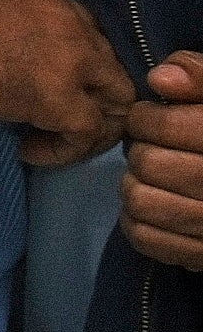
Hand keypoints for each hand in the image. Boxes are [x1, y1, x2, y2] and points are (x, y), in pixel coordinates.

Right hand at [0, 0, 133, 166]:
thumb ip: (22, 31)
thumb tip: (20, 62)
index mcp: (56, 3)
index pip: (97, 39)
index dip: (82, 73)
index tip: (53, 91)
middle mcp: (77, 27)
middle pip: (115, 73)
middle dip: (93, 104)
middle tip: (56, 124)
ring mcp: (75, 61)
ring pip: (116, 104)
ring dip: (85, 131)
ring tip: (44, 142)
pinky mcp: (61, 98)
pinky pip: (87, 132)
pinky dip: (64, 150)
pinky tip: (29, 151)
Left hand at [124, 51, 202, 270]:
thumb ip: (201, 76)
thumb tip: (161, 79)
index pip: (167, 125)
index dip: (146, 117)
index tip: (150, 117)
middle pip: (148, 162)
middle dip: (141, 150)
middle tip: (152, 147)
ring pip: (140, 200)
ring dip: (136, 184)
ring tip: (152, 176)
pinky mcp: (201, 254)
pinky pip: (144, 238)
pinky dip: (136, 221)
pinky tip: (152, 205)